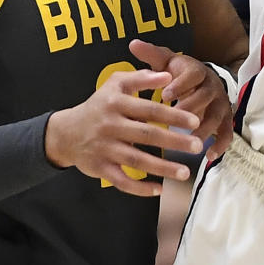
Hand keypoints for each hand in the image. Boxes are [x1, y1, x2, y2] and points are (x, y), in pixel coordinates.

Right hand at [45, 68, 201, 195]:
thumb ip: (141, 78)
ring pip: (137, 161)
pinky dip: (140, 188)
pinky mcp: (100, 168)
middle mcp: (110, 126)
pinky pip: (122, 181)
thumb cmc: (98, 105)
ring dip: (162, 168)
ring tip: (185, 172)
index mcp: (116, 104)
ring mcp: (105, 149)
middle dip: (174, 141)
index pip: (150, 109)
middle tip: (197, 146)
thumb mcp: (115, 85)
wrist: (66, 132)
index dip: (174, 115)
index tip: (195, 121)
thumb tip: (168, 75)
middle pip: (147, 135)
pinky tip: (159, 189)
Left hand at [129, 38, 234, 162]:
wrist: (200, 80)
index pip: (192, 76)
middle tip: (175, 121)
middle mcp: (212, 86)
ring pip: (217, 116)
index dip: (180, 85)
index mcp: (197, 71)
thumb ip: (151, 55)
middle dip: (192, 108)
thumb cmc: (178, 73)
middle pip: (206, 96)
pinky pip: (226, 132)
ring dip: (205, 129)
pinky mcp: (225, 119)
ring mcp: (221, 104)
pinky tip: (209, 156)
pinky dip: (220, 144)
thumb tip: (133, 43)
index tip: (165, 96)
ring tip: (191, 142)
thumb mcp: (166, 62)